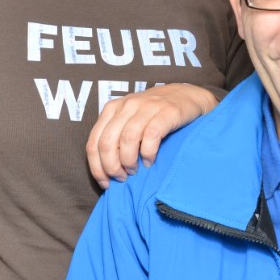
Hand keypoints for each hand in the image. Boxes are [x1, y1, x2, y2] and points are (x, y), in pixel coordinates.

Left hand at [86, 84, 219, 187]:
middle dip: (111, 166)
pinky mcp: (166, 112)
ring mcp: (146, 107)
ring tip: (134, 170)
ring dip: (128, 161)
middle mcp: (126, 106)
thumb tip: (104, 170)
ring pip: (127, 139)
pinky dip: (148, 153)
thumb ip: (115, 137)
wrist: (186, 96)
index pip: (94, 142)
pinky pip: (151, 136)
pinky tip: (149, 161)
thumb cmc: (154, 115)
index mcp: (112, 109)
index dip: (96, 167)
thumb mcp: (129, 120)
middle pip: (107, 142)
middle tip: (121, 177)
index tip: (105, 183)